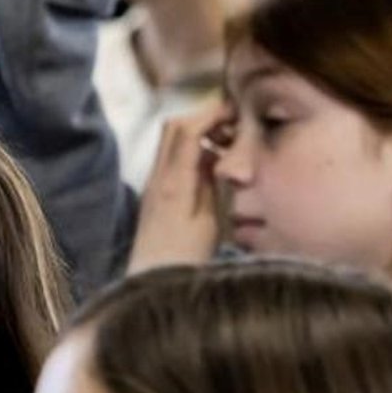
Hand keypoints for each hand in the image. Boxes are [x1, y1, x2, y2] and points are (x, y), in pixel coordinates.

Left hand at [127, 98, 230, 273]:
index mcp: (173, 183)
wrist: (153, 281)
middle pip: (173, 127)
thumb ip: (212, 184)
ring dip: (199, 132)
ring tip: (229, 145)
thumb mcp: (210, 222)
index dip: (211, 114)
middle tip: (236, 125)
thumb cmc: (186, 258)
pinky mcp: (157, 191)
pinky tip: (215, 164)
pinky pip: (173, 157)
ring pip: (172, 140)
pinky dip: (194, 149)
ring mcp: (154, 182)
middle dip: (204, 117)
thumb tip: (217, 153)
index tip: (238, 111)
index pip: (185, 131)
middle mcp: (158, 177)